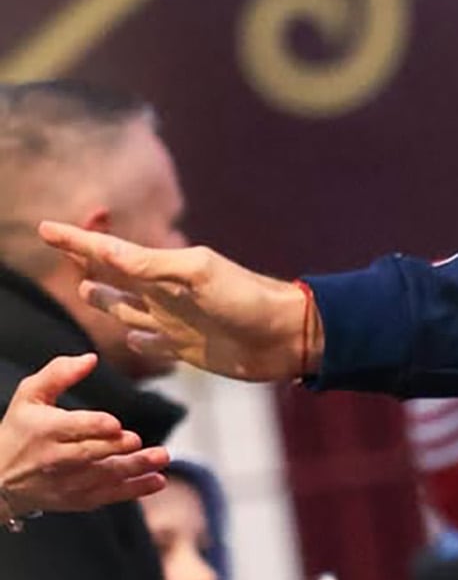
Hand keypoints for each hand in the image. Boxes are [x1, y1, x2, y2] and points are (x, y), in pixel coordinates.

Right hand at [0, 354, 170, 518]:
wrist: (0, 479)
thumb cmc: (19, 431)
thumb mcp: (29, 396)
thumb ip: (59, 373)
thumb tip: (90, 359)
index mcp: (44, 430)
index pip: (72, 428)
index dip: (94, 427)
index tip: (115, 424)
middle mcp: (56, 459)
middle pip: (91, 453)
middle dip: (116, 448)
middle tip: (138, 441)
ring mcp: (68, 483)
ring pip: (105, 476)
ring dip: (135, 468)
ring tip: (160, 457)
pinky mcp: (78, 500)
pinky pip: (109, 496)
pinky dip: (134, 490)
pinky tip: (156, 480)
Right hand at [36, 224, 314, 383]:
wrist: (288, 336)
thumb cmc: (249, 299)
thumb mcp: (199, 274)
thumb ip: (152, 264)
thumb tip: (107, 251)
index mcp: (164, 271)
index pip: (110, 254)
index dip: (78, 243)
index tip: (46, 229)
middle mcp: (165, 295)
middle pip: (115, 278)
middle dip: (88, 265)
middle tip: (62, 252)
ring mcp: (176, 323)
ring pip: (129, 310)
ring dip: (107, 301)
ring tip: (86, 289)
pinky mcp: (189, 350)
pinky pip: (156, 345)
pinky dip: (141, 341)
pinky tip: (133, 339)